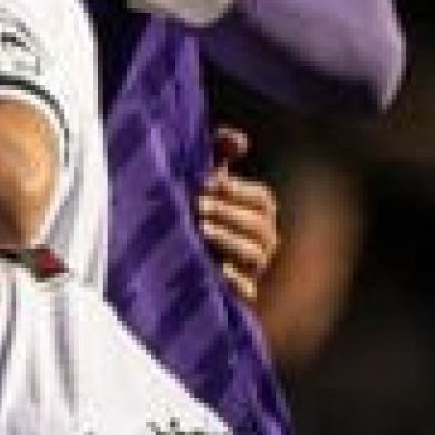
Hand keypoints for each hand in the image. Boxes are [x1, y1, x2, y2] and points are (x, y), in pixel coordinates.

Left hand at [199, 125, 279, 304]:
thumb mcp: (203, 183)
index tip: (208, 181)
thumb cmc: (193, 213)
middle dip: (229, 213)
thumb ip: (219, 155)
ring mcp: (252, 270)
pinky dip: (235, 281)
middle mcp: (261, 242)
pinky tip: (217, 270)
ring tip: (200, 229)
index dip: (237, 190)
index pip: (263, 200)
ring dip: (229, 240)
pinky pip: (247, 291)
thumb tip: (238, 139)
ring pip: (255, 256)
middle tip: (197, 205)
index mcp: (257, 214)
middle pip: (261, 227)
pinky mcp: (238, 295)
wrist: (172, 262)